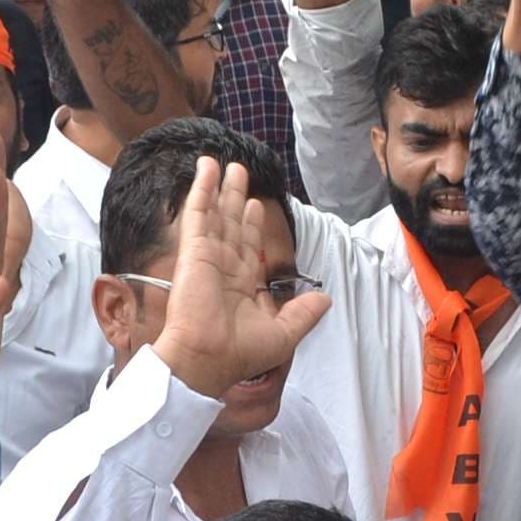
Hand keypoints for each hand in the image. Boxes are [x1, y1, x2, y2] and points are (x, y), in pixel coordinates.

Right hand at [150, 156, 330, 403]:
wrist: (207, 358)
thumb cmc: (240, 354)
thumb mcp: (284, 334)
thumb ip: (304, 313)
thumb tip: (326, 299)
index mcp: (242, 285)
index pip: (249, 247)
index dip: (252, 225)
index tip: (255, 206)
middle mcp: (224, 267)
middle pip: (231, 224)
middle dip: (235, 198)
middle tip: (239, 173)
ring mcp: (207, 256)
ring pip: (216, 213)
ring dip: (219, 187)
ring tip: (223, 163)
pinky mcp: (193, 250)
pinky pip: (198, 213)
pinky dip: (202, 189)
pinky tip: (206, 168)